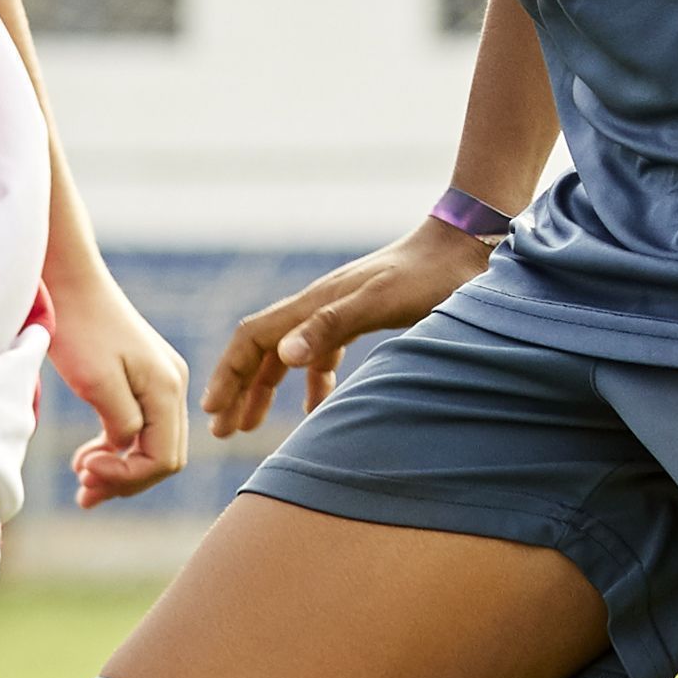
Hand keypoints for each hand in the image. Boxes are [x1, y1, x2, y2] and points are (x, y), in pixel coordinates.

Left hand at [52, 260, 195, 504]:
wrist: (70, 281)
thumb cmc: (79, 327)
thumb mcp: (96, 382)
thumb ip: (120, 423)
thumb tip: (126, 449)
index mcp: (167, 389)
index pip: (163, 459)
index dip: (126, 477)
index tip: (83, 471)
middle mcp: (173, 386)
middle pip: (162, 457)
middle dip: (123, 480)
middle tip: (82, 491)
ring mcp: (160, 381)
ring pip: (150, 444)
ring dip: (118, 468)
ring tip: (81, 479)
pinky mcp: (142, 378)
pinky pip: (139, 426)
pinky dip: (116, 448)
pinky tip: (88, 455)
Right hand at [203, 219, 494, 436]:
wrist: (465, 247)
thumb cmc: (428, 277)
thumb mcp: (381, 303)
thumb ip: (332, 327)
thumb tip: (283, 356)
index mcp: (314, 303)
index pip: (252, 338)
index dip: (228, 374)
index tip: (212, 410)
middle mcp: (317, 305)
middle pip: (261, 349)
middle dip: (237, 389)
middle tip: (219, 430)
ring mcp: (337, 311)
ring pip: (286, 354)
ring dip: (264, 389)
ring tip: (248, 425)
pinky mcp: (359, 318)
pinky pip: (320, 355)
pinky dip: (309, 384)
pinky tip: (314, 410)